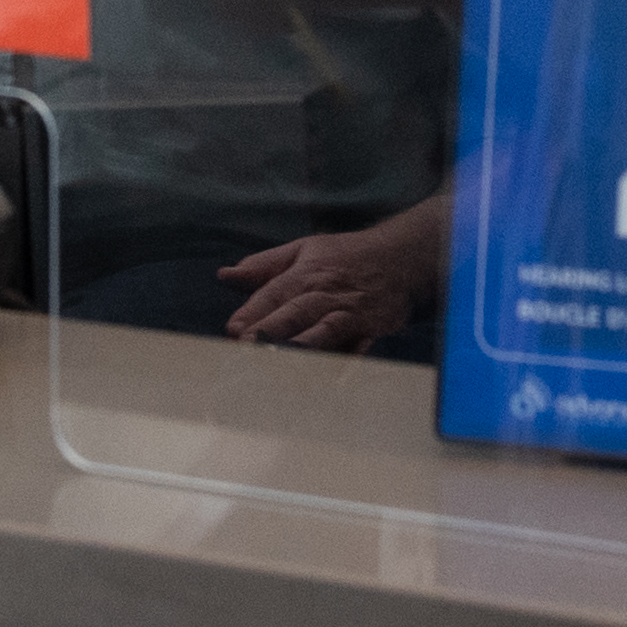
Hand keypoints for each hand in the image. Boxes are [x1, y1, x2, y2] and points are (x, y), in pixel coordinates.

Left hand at [215, 196, 449, 351]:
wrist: (401, 259)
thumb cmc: (345, 256)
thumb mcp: (302, 250)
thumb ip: (263, 266)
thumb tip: (224, 275)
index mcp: (306, 272)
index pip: (274, 292)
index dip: (253, 311)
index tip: (233, 329)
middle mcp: (326, 293)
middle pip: (296, 312)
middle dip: (272, 330)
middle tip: (248, 347)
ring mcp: (350, 313)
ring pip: (324, 331)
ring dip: (302, 347)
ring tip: (280, 362)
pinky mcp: (371, 330)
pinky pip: (358, 348)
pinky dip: (345, 361)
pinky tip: (329, 376)